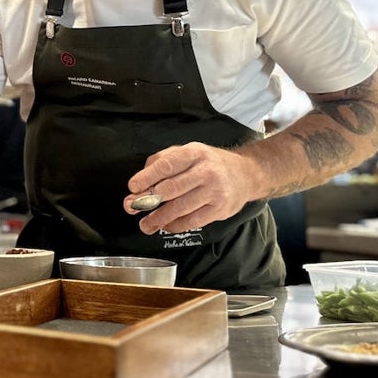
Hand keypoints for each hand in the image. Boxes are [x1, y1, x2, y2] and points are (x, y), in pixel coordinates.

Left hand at [124, 142, 257, 234]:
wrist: (245, 174)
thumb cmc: (209, 163)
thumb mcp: (187, 152)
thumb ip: (162, 161)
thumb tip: (142, 178)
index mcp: (194, 153)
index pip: (167, 165)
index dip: (147, 177)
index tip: (133, 187)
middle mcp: (205, 171)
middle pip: (172, 188)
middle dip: (148, 200)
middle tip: (132, 207)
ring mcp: (214, 191)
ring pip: (180, 207)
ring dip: (159, 218)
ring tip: (145, 224)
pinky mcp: (220, 209)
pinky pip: (193, 220)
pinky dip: (176, 225)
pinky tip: (166, 225)